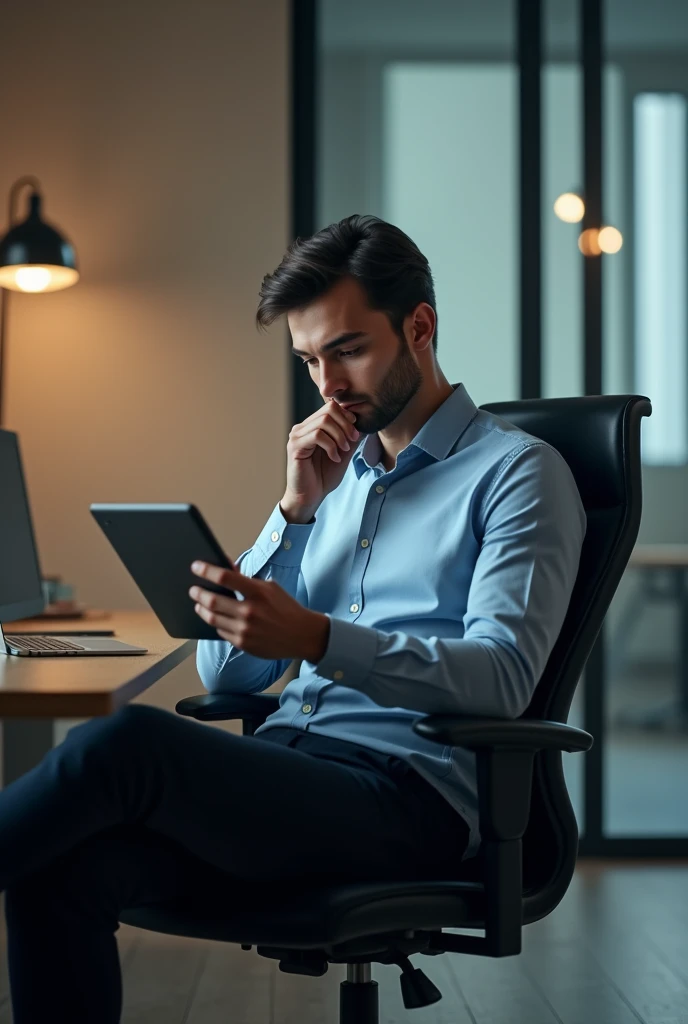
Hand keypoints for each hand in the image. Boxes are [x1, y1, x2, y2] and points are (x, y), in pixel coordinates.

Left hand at [189, 561, 329, 661]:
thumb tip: (225, 568)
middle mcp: (250, 611)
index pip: (225, 577)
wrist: (302, 635)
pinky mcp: (243, 644)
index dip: (206, 570)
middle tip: (193, 589)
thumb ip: (247, 580)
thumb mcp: (270, 587)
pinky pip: (220, 631)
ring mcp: (245, 629)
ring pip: (212, 617)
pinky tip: (215, 617)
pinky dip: (216, 623)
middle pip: (212, 600)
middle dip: (198, 592)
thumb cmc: (286, 608)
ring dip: (201, 608)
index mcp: (258, 592)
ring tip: (199, 603)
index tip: (196, 566)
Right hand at [282, 398, 360, 515]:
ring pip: (324, 421)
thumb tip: (364, 422)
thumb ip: (351, 437)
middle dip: (346, 425)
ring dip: (340, 436)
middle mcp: (302, 427)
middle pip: (329, 410)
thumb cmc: (324, 476)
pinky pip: (317, 435)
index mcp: (312, 426)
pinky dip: (330, 446)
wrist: (310, 496)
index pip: (331, 406)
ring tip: (343, 451)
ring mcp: (297, 436)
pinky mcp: (295, 446)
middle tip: (353, 441)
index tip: (356, 434)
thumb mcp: (344, 453)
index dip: (347, 416)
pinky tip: (334, 458)